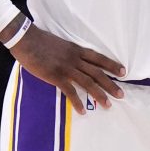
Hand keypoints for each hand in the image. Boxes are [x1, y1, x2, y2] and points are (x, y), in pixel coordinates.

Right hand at [11, 25, 125, 114]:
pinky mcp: (55, 76)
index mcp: (76, 49)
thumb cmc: (41, 41)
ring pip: (88, 82)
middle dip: (110, 84)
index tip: (123, 71)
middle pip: (97, 72)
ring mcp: (66, 67)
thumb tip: (76, 60)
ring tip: (108, 104)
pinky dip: (77, 101)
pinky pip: (69, 91)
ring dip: (99, 94)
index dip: (111, 65)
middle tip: (121, 94)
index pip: (98, 58)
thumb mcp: (61, 44)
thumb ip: (70, 52)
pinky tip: (82, 110)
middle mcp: (75, 58)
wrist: (26, 40)